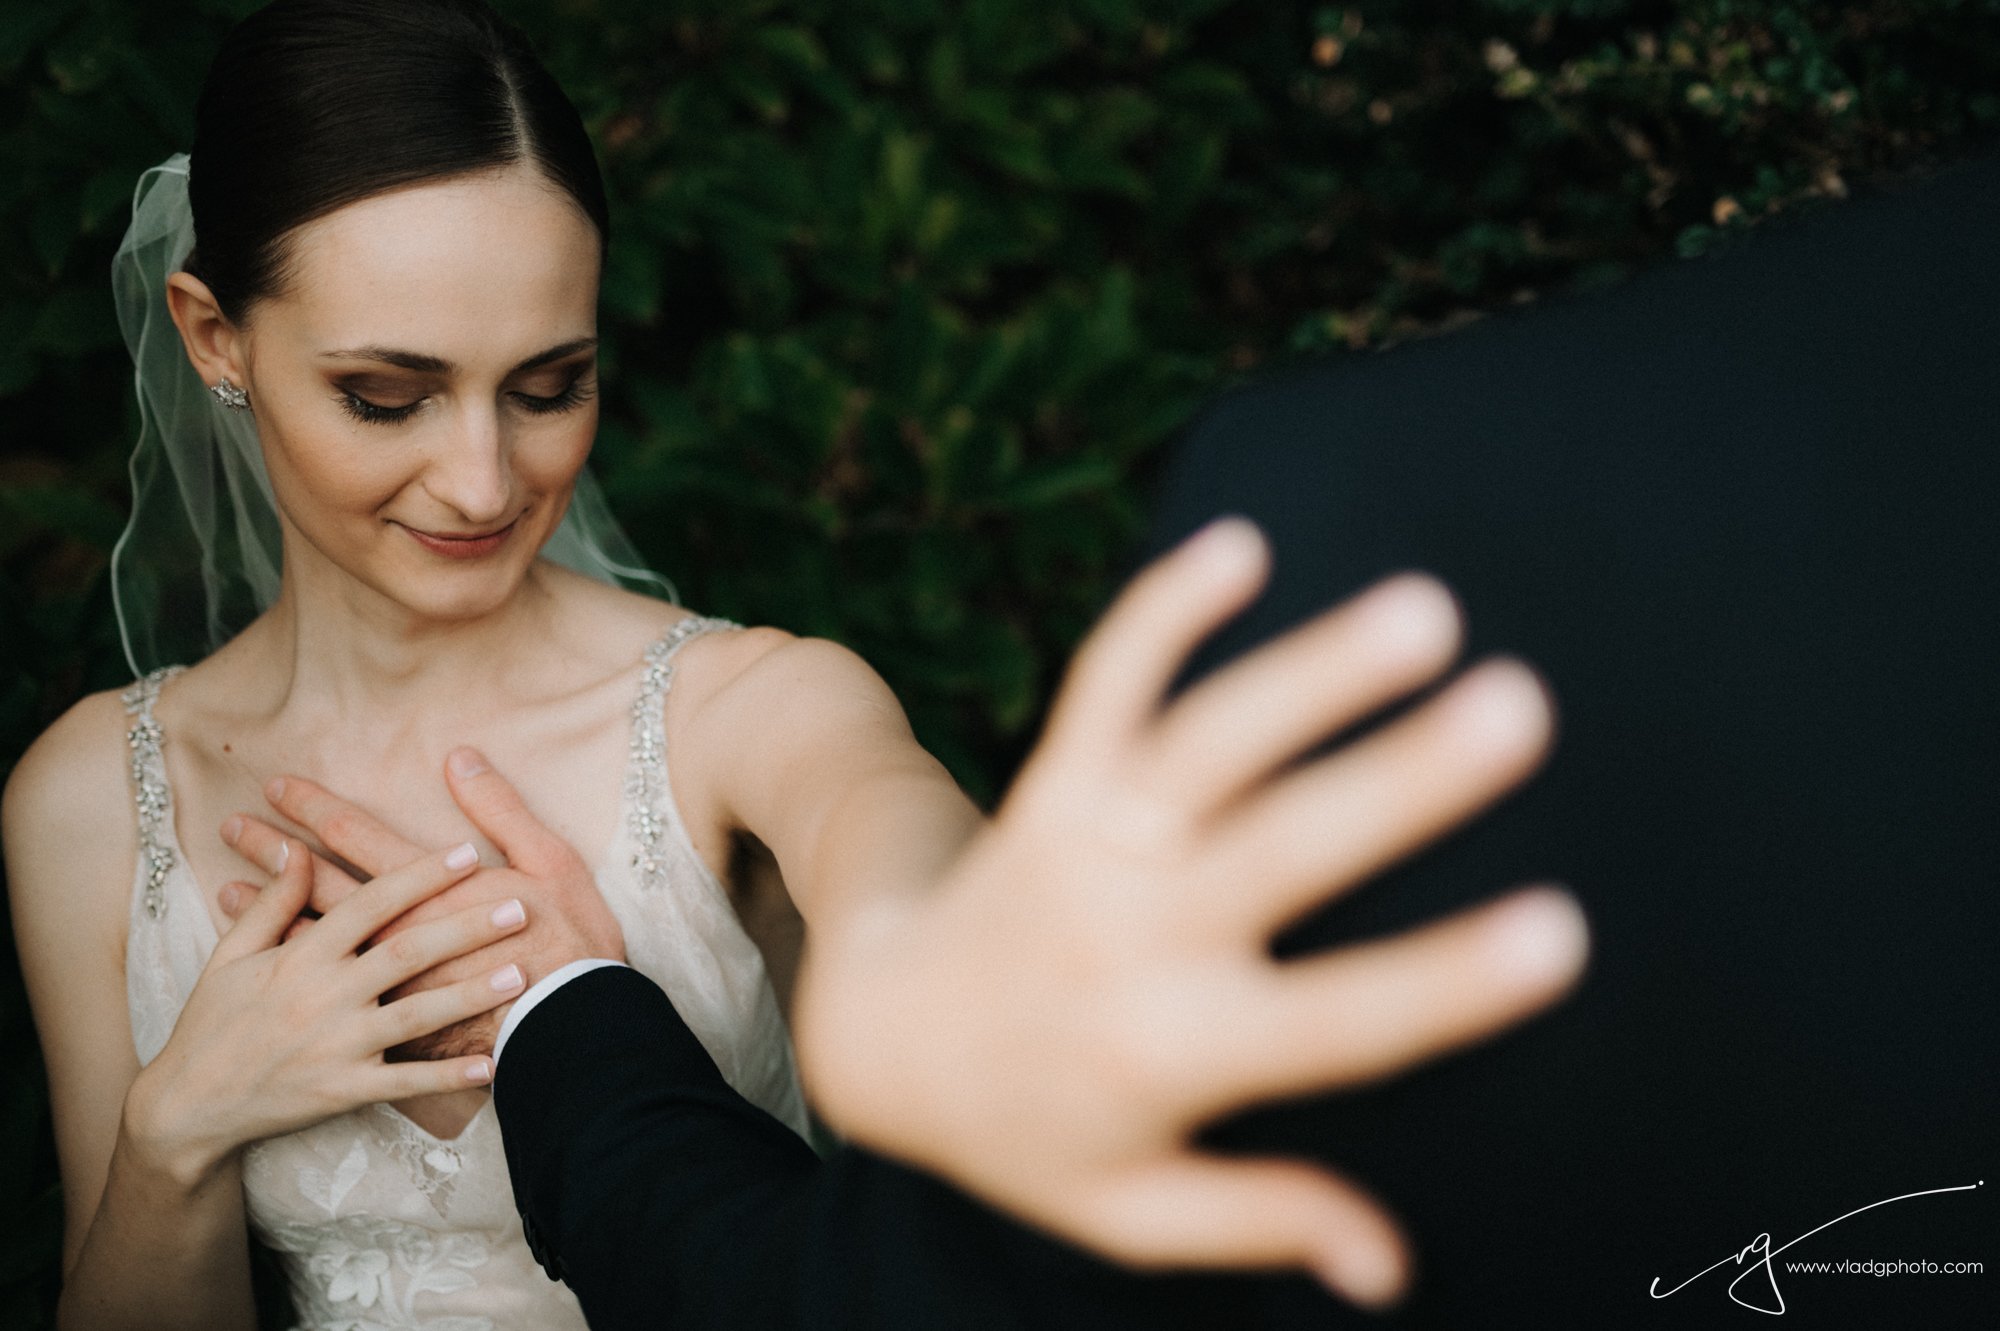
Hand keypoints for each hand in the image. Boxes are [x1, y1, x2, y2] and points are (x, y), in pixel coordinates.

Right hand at [127, 836, 528, 1182]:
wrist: (188, 1107)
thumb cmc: (213, 1023)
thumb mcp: (232, 955)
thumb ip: (273, 902)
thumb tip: (296, 847)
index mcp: (301, 956)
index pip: (371, 903)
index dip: (420, 876)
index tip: (467, 852)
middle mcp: (323, 997)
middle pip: (406, 952)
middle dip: (465, 927)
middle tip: (520, 906)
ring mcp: (336, 1046)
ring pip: (415, 1015)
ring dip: (470, 994)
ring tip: (520, 974)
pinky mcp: (343, 1092)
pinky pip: (405, 1083)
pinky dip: (448, 1075)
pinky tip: (491, 1064)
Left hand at [218, 748, 625, 1058]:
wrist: (571, 1033)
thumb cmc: (569, 946)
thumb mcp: (550, 861)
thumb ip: (501, 810)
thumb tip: (460, 759)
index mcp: (428, 890)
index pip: (356, 837)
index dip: (315, 809)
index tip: (276, 786)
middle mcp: (392, 935)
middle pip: (319, 884)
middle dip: (275, 851)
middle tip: (231, 827)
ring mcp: (386, 986)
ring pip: (314, 941)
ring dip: (272, 911)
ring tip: (230, 888)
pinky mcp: (390, 1028)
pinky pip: (327, 995)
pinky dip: (297, 979)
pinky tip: (270, 967)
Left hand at [790, 518, 1588, 1308]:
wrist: (879, 1038)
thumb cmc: (1025, 1130)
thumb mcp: (1129, 1209)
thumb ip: (1261, 1219)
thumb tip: (1391, 1268)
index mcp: (1172, 1050)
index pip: (1334, 1021)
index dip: (1447, 981)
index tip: (1560, 933)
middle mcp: (1130, 934)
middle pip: (1279, 849)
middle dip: (1401, 779)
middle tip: (1519, 710)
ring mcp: (1086, 843)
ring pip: (1204, 744)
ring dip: (1309, 673)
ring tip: (1422, 611)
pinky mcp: (1054, 782)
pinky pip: (1106, 682)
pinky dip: (1165, 611)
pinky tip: (1243, 543)